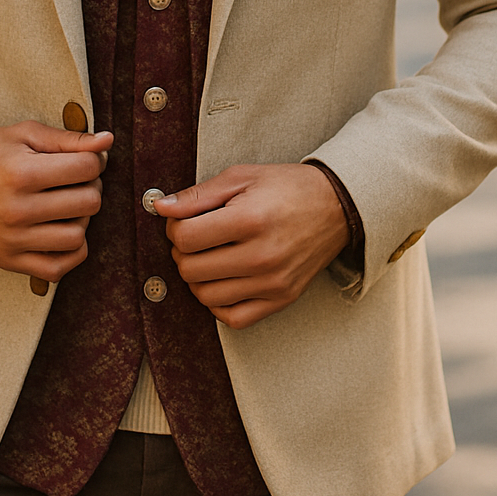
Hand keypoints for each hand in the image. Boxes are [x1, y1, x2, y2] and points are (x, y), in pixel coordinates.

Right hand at [0, 122, 112, 280]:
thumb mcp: (24, 134)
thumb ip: (68, 138)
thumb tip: (108, 141)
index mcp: (21, 172)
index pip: (87, 168)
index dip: (95, 160)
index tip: (84, 159)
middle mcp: (17, 210)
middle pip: (89, 202)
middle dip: (91, 186)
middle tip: (76, 180)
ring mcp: (12, 240)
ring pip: (78, 237)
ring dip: (82, 219)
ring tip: (68, 205)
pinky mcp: (8, 261)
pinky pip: (58, 268)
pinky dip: (70, 251)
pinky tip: (62, 230)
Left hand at [153, 163, 347, 328]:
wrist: (336, 206)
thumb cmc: (287, 187)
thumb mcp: (241, 177)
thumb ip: (198, 195)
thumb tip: (160, 208)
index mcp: (249, 219)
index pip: (186, 238)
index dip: (174, 228)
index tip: (182, 221)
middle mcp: (261, 256)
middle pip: (191, 269)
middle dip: (182, 252)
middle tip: (193, 238)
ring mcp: (272, 282)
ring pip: (206, 296)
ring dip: (196, 277)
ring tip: (207, 257)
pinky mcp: (281, 299)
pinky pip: (233, 318)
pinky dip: (218, 303)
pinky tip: (222, 280)